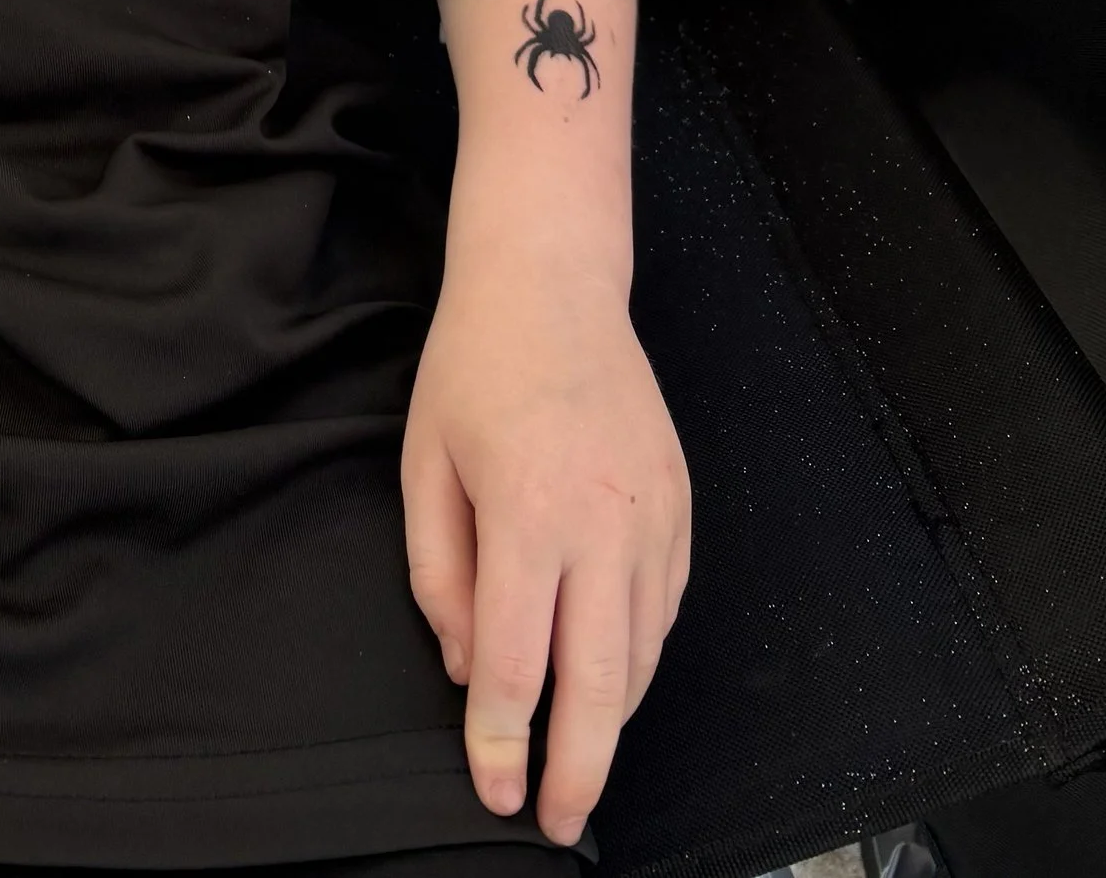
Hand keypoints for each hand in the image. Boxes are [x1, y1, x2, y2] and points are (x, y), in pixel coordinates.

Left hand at [400, 264, 688, 845]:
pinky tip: (610, 680)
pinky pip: (665, 612)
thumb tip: (460, 664)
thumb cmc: (477, 365)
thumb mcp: (424, 463)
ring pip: (641, 658)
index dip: (501, 740)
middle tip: (558, 823)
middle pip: (597, 687)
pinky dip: (638, 661)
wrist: (553, 283)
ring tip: (579, 761)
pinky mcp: (681, 507)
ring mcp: (653, 517)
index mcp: (527, 512)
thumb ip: (438, 573)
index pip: (515, 663)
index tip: (495, 790)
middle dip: (578, 771)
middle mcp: (602, 524)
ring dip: (611, 723)